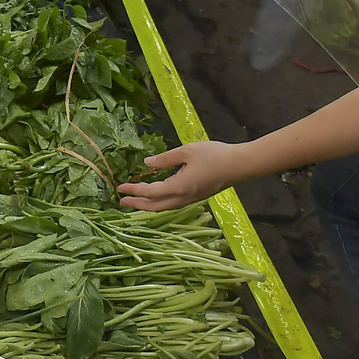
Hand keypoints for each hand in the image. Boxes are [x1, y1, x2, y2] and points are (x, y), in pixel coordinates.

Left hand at [116, 141, 245, 210]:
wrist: (239, 165)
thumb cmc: (214, 155)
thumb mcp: (186, 151)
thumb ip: (165, 159)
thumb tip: (147, 164)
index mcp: (179, 186)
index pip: (150, 192)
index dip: (134, 190)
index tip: (120, 188)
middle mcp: (184, 197)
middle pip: (155, 206)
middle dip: (137, 204)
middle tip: (122, 201)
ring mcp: (191, 199)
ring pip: (165, 207)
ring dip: (148, 205)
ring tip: (136, 200)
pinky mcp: (197, 197)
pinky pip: (173, 204)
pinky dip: (160, 202)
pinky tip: (157, 195)